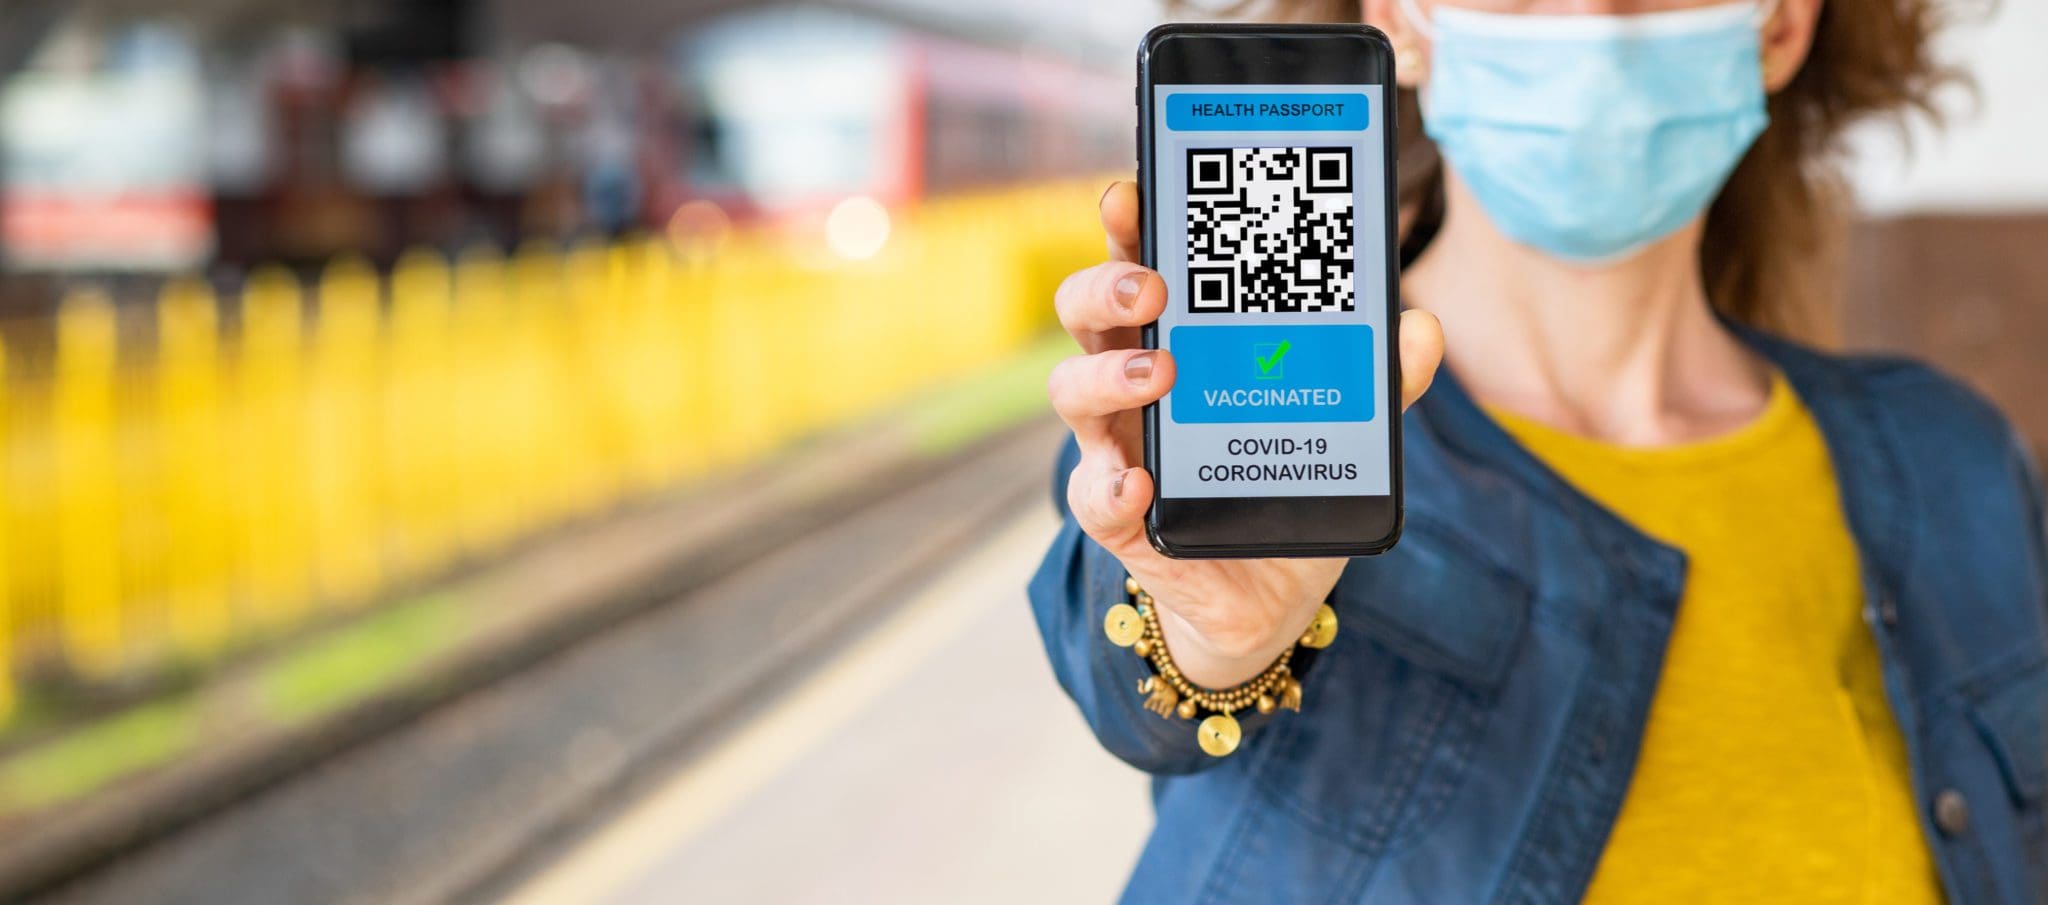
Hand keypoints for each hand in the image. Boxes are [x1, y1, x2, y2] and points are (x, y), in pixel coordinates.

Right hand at [1050, 181, 1444, 687]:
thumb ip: (1382, 377)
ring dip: (1106, 375)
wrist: (1268, 591)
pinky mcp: (1119, 516)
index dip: (1130, 223)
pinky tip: (1138, 481)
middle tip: (1154, 286)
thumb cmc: (1284, 476)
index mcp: (1178, 335)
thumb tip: (1420, 329)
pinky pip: (1093, 496)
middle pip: (1086, 313)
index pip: (1141, 263)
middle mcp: (1131, 381)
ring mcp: (1115, 445)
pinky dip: (1109, 485)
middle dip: (1106, 286)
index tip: (1136, 189)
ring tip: (1158, 373)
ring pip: (1071, 390)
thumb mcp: (1343, 422)